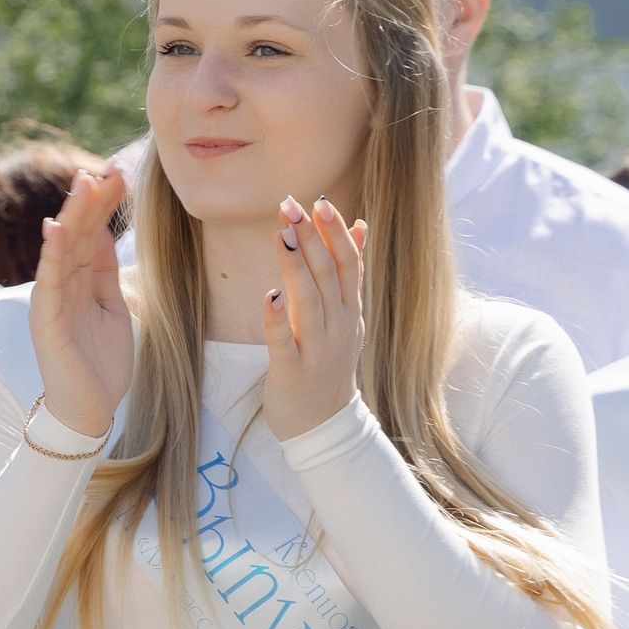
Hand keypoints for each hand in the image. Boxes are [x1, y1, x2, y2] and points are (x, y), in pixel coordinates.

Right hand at [27, 166, 132, 438]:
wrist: (89, 410)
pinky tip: (55, 227)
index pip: (90, 234)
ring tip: (82, 184)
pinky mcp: (45, 322)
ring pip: (60, 250)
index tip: (120, 174)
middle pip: (75, 235)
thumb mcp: (113, 307)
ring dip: (71, 216)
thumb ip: (105, 272)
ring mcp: (50, 303)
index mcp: (79, 283)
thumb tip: (104, 233)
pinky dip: (51, 254)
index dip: (103, 205)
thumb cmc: (100, 363)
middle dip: (89, 201)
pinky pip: (48, 282)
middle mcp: (61, 287)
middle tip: (105, 168)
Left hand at [262, 196, 367, 441]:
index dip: (334, 233)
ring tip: (281, 235)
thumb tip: (360, 223)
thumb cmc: (328, 364)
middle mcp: (338, 325)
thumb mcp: (346, 316)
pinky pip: (284, 341)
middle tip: (291, 206)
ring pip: (308, 300)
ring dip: (295, 266)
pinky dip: (277, 318)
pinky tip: (269, 295)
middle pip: (328, 275)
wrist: (324, 425)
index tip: (319, 203)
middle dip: (310, 239)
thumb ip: (349, 272)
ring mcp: (318, 348)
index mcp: (350, 310)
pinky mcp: (292, 370)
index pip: (348, 264)